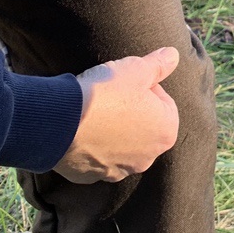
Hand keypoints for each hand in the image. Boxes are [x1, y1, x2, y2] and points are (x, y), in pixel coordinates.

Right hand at [52, 46, 180, 182]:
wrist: (60, 121)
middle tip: (111, 95)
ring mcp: (119, 170)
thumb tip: (173, 55)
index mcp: (166, 132)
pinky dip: (91, 145)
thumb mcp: (136, 69)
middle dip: (131, 110)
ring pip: (120, 144)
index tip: (127, 82)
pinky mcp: (91, 177)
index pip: (163, 102)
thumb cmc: (104, 93)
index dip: (145, 87)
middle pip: (144, 125)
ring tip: (94, 111)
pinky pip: (96, 157)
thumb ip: (159, 64)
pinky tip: (80, 130)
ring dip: (112, 130)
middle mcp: (147, 157)